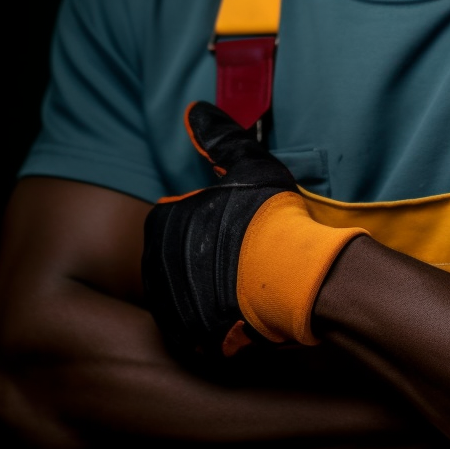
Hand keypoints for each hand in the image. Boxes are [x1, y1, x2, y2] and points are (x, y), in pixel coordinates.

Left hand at [142, 102, 298, 364]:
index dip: (207, 227)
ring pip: (184, 297)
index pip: (175, 223)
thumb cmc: (270, 217)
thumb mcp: (249, 165)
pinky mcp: (189, 338)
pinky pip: (194, 332)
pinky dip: (213, 326)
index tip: (233, 233)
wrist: (294, 275)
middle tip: (240, 263)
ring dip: (206, 295)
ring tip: (243, 290)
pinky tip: (239, 316)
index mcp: (163, 223)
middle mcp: (156, 266)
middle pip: (177, 262)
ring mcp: (170, 305)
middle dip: (202, 263)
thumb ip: (219, 138)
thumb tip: (196, 110)